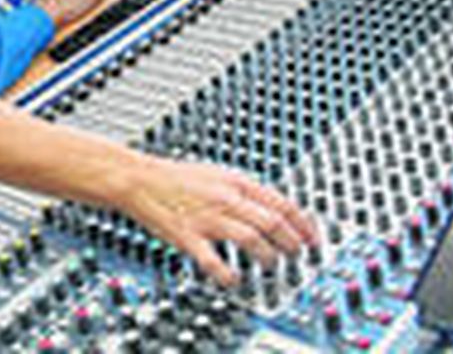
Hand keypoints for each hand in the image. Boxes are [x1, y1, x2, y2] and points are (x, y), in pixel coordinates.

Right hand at [120, 155, 317, 285]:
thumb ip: (245, 191)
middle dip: (291, 242)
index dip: (303, 223)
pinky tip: (233, 279)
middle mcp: (225, 199)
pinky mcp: (188, 235)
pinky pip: (212, 259)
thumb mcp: (218, 174)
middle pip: (271, 222)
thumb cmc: (176, 178)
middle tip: (297, 254)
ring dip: (267, 255)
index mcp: (235, 182)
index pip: (281, 202)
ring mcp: (207, 218)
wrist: (140, 179)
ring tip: (270, 265)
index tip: (313, 238)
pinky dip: (226, 273)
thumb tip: (273, 208)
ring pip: (250, 238)